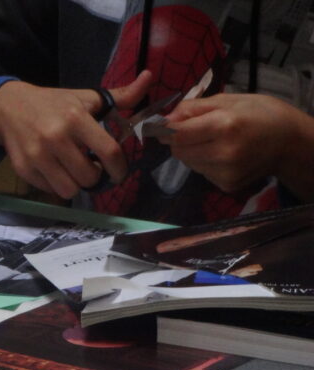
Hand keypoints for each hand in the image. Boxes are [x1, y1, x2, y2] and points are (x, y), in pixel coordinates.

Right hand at [0, 71, 153, 198]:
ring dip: (76, 184)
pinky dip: (56, 185)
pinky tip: (56, 170)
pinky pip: (50, 190)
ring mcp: (37, 156)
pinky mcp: (24, 169)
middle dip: (95, 176)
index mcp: (75, 119)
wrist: (9, 108)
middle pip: (89, 177)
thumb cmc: (54, 103)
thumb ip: (120, 97)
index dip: (120, 168)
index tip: (120, 172)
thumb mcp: (86, 97)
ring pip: (69, 190)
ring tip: (74, 171)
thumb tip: (148, 78)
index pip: (108, 152)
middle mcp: (56, 138)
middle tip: (92, 167)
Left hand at [161, 93, 309, 194]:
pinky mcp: (227, 185)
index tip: (163, 126)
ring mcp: (225, 172)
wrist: (290, 142)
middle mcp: (223, 153)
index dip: (166, 130)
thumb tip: (165, 119)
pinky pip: (201, 172)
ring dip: (192, 151)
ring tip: (214, 141)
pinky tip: (222, 154)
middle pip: (178, 151)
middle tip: (195, 130)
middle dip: (179, 140)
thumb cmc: (261, 114)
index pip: (177, 135)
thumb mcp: (229, 100)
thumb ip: (194, 109)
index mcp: (224, 126)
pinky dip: (204, 162)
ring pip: (188, 162)